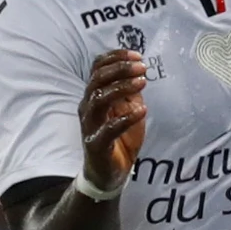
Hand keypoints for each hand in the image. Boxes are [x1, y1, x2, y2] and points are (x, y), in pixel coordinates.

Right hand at [79, 50, 148, 192]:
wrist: (108, 174)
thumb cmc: (119, 139)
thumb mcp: (128, 109)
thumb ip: (130, 91)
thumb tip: (139, 70)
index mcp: (94, 95)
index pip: (98, 67)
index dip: (116, 57)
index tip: (137, 55)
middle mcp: (88, 107)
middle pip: (97, 79)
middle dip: (121, 69)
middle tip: (142, 67)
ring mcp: (90, 125)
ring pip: (99, 99)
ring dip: (122, 87)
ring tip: (142, 83)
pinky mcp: (96, 144)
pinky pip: (109, 128)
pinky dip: (126, 118)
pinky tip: (142, 111)